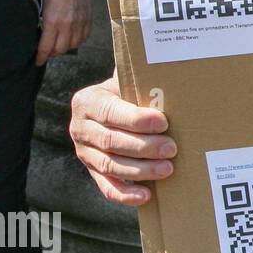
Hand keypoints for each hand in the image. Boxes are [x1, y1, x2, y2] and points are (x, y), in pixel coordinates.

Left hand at [36, 0, 93, 64]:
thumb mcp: (42, 4)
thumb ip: (43, 21)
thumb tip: (41, 33)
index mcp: (52, 21)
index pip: (46, 47)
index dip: (41, 57)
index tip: (38, 62)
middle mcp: (68, 25)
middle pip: (60, 50)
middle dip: (52, 53)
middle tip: (47, 51)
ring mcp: (80, 23)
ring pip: (73, 45)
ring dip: (65, 47)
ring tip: (59, 44)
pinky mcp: (89, 18)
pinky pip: (84, 37)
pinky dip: (78, 40)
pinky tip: (73, 37)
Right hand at [69, 70, 174, 205]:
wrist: (113, 108)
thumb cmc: (130, 92)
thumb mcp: (128, 80)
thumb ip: (140, 74)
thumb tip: (165, 56)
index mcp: (88, 101)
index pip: (110, 112)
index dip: (137, 119)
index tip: (163, 122)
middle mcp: (80, 127)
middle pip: (111, 141)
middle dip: (144, 147)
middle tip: (172, 148)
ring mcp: (84, 152)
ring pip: (110, 165)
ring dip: (141, 170)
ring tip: (167, 169)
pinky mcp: (92, 172)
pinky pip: (106, 188)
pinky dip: (126, 194)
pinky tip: (147, 195)